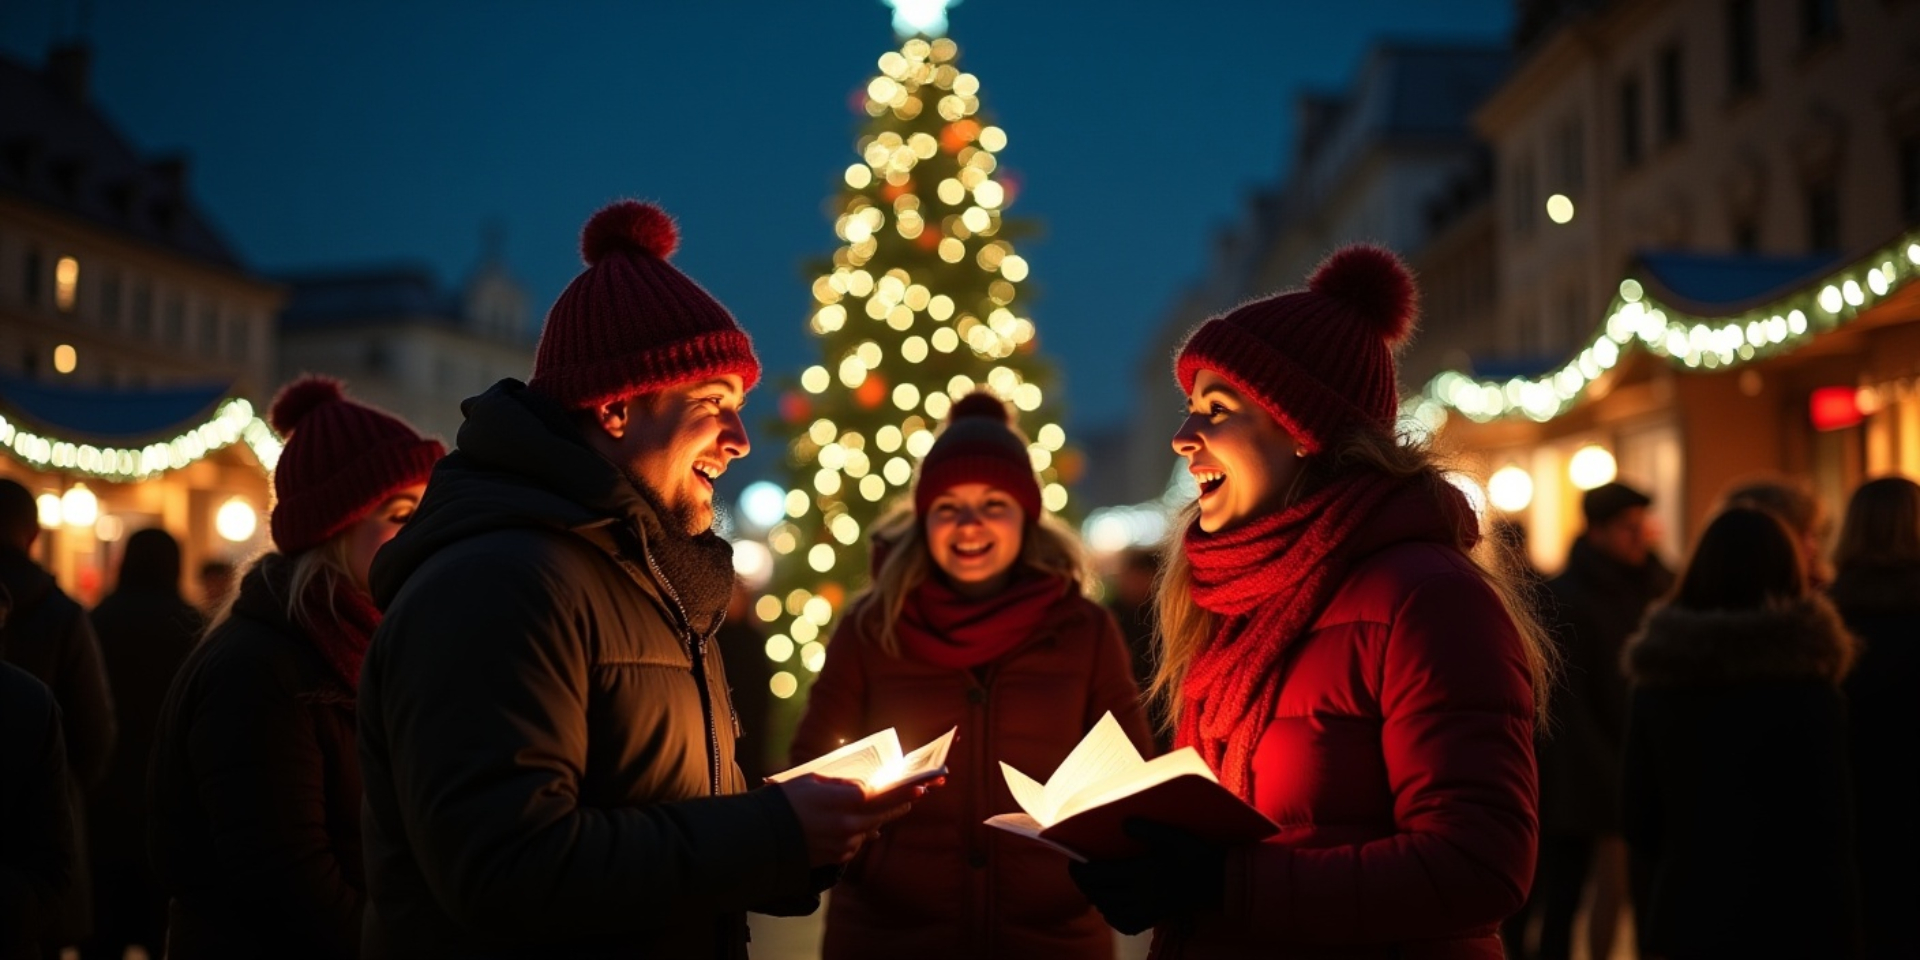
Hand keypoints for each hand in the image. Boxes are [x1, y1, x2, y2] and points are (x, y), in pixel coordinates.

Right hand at [778, 774, 923, 866]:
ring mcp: (845, 843)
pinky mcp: (838, 857)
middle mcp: (850, 823)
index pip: (884, 794)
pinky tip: (854, 825)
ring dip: (875, 818)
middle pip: (883, 813)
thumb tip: (863, 787)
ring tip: (879, 807)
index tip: (922, 786)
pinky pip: (856, 843)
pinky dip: (858, 833)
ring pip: (870, 829)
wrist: (763, 836)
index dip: (905, 790)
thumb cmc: (785, 800)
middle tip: (914, 795)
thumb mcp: (813, 780)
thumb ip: (842, 784)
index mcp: (845, 800)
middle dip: (899, 804)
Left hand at [1067, 819, 1226, 935]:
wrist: (1218, 881)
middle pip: (1099, 894)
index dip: (1080, 871)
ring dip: (1097, 898)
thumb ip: (1148, 829)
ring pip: (1108, 909)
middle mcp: (1142, 894)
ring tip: (1094, 885)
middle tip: (1081, 872)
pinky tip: (1112, 904)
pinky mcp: (1153, 919)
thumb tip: (1123, 823)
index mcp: (1143, 872)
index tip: (1074, 862)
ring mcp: (1147, 910)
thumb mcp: (1174, 836)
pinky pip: (1124, 923)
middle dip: (1085, 884)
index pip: (1099, 875)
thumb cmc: (1195, 854)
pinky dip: (1112, 915)